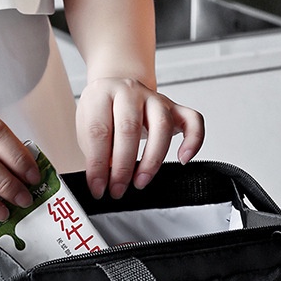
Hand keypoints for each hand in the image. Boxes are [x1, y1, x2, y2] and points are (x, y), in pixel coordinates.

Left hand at [76, 77, 203, 198]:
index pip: (99, 131)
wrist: (117, 90)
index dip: (97, 164)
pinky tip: (183, 159)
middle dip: (123, 167)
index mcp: (102, 94)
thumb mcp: (86, 128)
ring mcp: (155, 98)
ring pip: (161, 126)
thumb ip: (94, 152)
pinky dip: (193, 141)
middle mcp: (130, 92)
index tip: (98, 187)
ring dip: (152, 160)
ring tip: (141, 181)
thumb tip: (101, 182)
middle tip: (117, 189)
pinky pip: (193, 121)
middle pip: (129, 129)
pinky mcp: (175, 108)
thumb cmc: (102, 113)